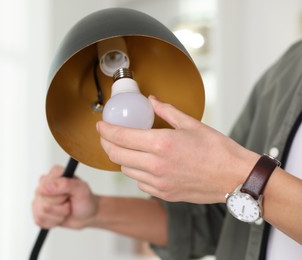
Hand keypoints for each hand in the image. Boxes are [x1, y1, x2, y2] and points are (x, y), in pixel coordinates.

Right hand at [32, 165, 97, 228]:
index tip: (69, 194)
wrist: (87, 214)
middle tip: (69, 202)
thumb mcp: (81, 190)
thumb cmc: (85, 200)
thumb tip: (47, 187)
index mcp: (55, 173)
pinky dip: (53, 222)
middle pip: (44, 201)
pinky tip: (60, 216)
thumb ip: (65, 184)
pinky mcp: (37, 210)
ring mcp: (39, 197)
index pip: (46, 186)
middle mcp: (44, 183)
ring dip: (58, 216)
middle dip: (61, 207)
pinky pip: (40, 220)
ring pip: (41, 213)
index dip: (60, 195)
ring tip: (66, 209)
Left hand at [97, 95, 258, 203]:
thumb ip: (167, 111)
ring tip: (127, 148)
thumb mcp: (192, 124)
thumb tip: (152, 101)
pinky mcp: (163, 194)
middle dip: (107, 144)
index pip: (121, 137)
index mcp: (161, 144)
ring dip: (122, 157)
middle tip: (108, 135)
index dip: (105, 130)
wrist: (235, 178)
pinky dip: (136, 172)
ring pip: (126, 170)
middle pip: (116, 155)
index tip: (100, 125)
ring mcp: (158, 183)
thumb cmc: (218, 150)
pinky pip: (139, 182)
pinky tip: (144, 164)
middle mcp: (156, 165)